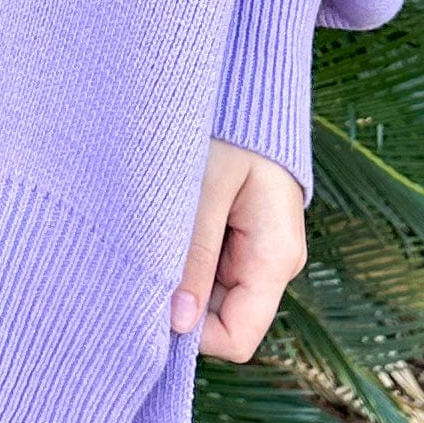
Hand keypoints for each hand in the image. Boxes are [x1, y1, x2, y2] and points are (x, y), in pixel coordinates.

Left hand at [170, 142, 306, 363]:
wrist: (248, 86)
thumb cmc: (228, 126)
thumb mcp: (204, 188)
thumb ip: (193, 256)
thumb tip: (177, 325)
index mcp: (275, 256)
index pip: (237, 337)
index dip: (193, 332)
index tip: (153, 295)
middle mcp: (274, 262)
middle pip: (222, 319)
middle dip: (182, 300)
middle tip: (148, 251)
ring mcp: (260, 251)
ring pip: (211, 295)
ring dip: (180, 274)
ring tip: (161, 226)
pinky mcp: (243, 237)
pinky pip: (209, 268)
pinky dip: (184, 256)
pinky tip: (170, 221)